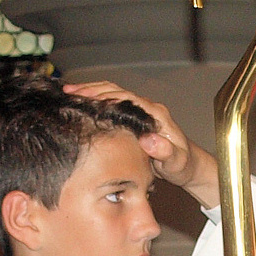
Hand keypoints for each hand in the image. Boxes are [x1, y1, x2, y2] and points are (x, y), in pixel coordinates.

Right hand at [63, 82, 219, 207]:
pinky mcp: (133, 119)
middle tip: (68, 92)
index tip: (85, 98)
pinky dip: (96, 101)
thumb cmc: (182, 165)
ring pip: (112, 94)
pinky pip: (112, 105)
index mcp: (154, 114)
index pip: (125, 99)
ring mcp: (139, 112)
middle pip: (115, 91)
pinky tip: (81, 105)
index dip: (104, 97)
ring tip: (68, 94)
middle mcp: (146, 109)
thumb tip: (149, 140)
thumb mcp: (176, 162)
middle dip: (91, 90)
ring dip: (91, 92)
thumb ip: (165, 152)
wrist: (187, 166)